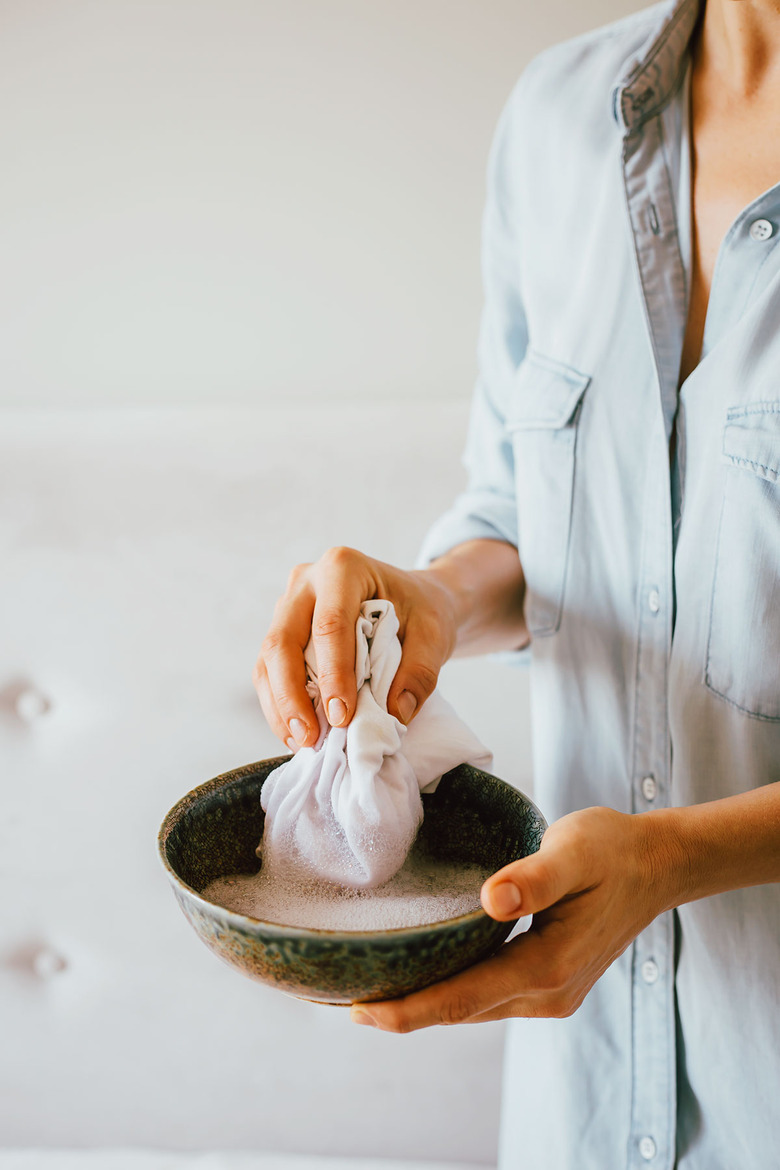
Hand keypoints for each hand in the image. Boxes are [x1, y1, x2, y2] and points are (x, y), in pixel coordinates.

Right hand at [253, 547, 458, 749]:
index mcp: (343, 568)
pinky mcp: (282, 631)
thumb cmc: (421, 610)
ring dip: (280, 706)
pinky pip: (269, 671)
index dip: (332, 673)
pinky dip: (279, 706)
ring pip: (268, 659)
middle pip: (283, 641)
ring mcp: (288, 605)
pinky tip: (296, 735)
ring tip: (302, 743)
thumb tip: (395, 713)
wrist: (412, 600)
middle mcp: (306, 581)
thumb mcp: (435, 634)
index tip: (342, 716)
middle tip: (310, 737)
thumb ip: (419, 672)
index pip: (330, 624)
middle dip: (292, 695)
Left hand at [350, 806, 679, 1030]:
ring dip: (425, 1004)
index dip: (408, 1009)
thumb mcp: (575, 849)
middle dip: (403, 1011)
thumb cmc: (612, 849)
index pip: (463, 997)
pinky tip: (424, 974)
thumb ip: (535, 877)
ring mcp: (551, 993)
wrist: (656, 865)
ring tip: (371, 990)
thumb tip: (492, 899)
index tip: (358, 1010)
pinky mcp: (550, 982)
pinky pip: (489, 995)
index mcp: (548, 965)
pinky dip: (452, 991)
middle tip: (343, 996)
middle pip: (460, 1011)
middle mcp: (547, 992)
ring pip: (473, 1007)